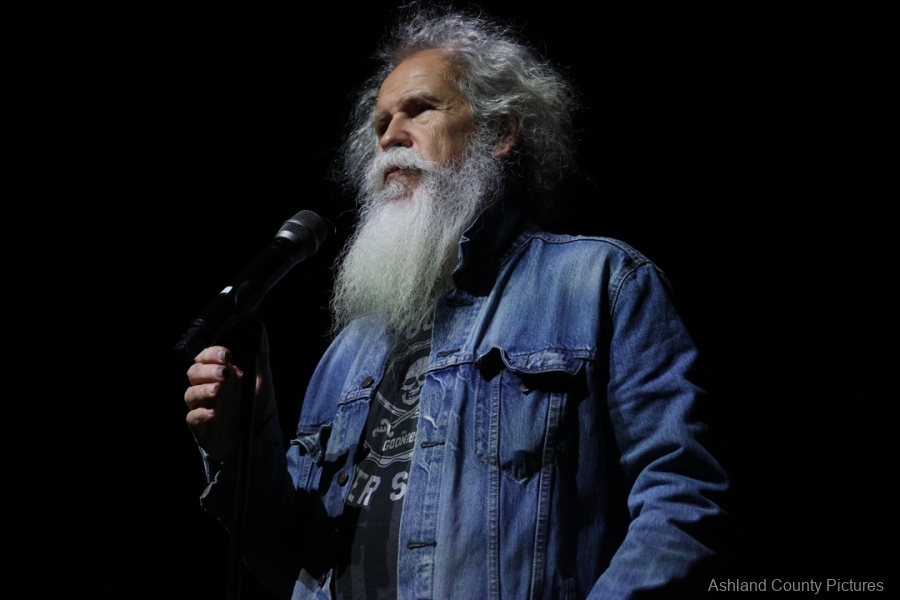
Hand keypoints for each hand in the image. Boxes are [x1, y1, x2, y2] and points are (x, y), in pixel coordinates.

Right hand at [184, 330, 274, 461]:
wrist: (259, 436)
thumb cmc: (257, 405)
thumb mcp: (263, 378)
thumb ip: (261, 354)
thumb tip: (259, 328)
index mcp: (222, 373)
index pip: (206, 357)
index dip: (212, 354)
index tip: (226, 355)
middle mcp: (209, 388)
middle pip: (194, 373)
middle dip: (207, 370)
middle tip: (224, 372)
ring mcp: (203, 406)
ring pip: (190, 394)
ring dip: (203, 390)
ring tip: (218, 390)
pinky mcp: (201, 426)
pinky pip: (193, 418)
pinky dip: (201, 413)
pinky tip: (214, 412)